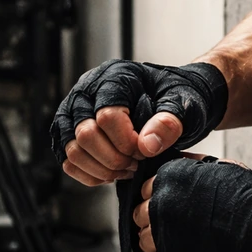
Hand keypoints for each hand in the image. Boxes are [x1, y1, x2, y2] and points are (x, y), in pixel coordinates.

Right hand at [51, 59, 227, 186]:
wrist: (168, 95)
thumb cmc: (174, 94)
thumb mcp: (184, 102)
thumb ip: (169, 121)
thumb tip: (147, 145)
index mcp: (113, 77)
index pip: (107, 117)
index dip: (128, 142)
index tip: (147, 150)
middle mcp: (86, 91)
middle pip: (85, 135)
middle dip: (114, 159)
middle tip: (137, 162)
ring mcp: (73, 111)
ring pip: (71, 150)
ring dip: (101, 169)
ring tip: (126, 169)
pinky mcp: (69, 130)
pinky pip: (67, 160)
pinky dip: (89, 174)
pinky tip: (112, 173)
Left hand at [133, 155, 251, 251]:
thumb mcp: (224, 169)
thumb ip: (193, 166)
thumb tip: (178, 162)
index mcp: (170, 177)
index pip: (147, 188)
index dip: (160, 198)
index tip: (174, 205)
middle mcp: (160, 203)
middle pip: (141, 214)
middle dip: (155, 219)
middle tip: (179, 225)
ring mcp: (163, 235)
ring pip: (145, 239)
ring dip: (159, 241)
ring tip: (185, 243)